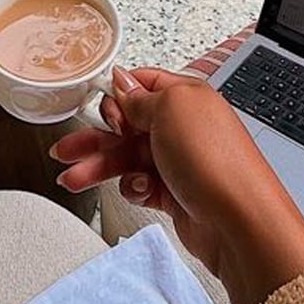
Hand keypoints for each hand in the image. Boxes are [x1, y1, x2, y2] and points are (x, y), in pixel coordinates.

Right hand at [51, 67, 303, 303]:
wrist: (237, 221)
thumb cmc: (215, 161)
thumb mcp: (171, 109)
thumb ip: (141, 96)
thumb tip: (123, 82)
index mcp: (186, 98)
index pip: (143, 86)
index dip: (116, 97)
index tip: (93, 108)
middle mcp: (183, 128)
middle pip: (127, 127)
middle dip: (94, 138)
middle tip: (66, 150)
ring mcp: (178, 162)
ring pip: (127, 159)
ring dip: (99, 168)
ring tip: (73, 179)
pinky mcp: (174, 193)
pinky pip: (139, 185)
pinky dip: (132, 188)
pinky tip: (137, 190)